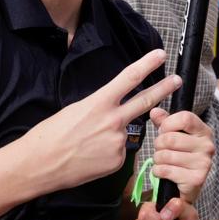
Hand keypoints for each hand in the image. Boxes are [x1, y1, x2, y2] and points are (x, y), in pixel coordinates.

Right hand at [19, 49, 180, 193]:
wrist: (40, 164)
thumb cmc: (50, 135)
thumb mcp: (75, 110)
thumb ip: (99, 108)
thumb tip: (111, 111)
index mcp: (99, 103)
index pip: (129, 78)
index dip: (147, 64)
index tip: (160, 55)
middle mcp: (113, 121)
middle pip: (145, 101)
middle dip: (164, 89)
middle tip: (177, 80)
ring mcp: (118, 142)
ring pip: (125, 133)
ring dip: (112, 135)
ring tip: (88, 144)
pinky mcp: (117, 161)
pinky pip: (118, 153)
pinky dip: (107, 153)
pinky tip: (90, 157)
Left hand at [148, 107, 213, 203]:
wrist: (189, 185)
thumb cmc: (180, 156)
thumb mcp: (174, 135)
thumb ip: (164, 122)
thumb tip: (154, 111)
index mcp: (204, 131)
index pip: (184, 118)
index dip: (167, 124)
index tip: (164, 131)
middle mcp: (207, 146)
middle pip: (170, 138)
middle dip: (158, 145)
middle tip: (161, 150)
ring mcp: (204, 163)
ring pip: (165, 155)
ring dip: (157, 160)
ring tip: (163, 162)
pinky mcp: (196, 179)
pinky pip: (166, 170)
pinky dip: (158, 171)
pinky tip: (163, 172)